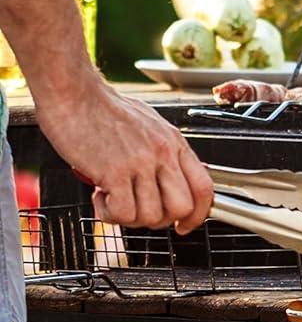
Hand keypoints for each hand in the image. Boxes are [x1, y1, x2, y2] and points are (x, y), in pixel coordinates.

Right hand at [35, 79, 214, 231]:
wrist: (77, 95)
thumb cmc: (106, 109)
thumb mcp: (150, 126)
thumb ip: (163, 152)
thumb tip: (171, 179)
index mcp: (175, 142)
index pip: (204, 187)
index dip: (198, 214)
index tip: (185, 226)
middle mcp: (163, 153)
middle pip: (181, 208)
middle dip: (160, 220)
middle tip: (138, 210)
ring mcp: (141, 163)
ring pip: (150, 216)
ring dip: (129, 217)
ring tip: (113, 197)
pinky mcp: (115, 172)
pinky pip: (122, 213)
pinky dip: (109, 213)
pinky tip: (100, 195)